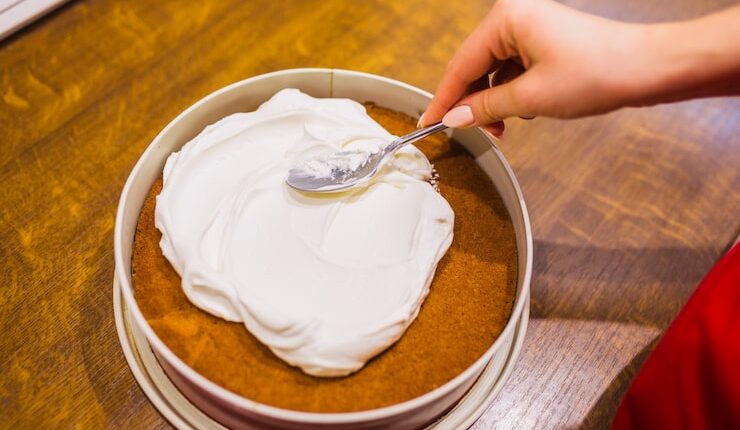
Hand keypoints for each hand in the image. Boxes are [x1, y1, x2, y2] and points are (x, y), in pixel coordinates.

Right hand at [419, 0, 739, 136]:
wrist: (648, 68)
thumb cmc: (597, 72)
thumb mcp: (531, 98)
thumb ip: (485, 108)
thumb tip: (454, 117)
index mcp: (505, 20)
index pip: (460, 65)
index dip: (443, 99)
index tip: (428, 123)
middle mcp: (514, 18)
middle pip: (475, 67)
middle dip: (472, 104)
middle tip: (471, 134)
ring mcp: (530, 30)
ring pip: (494, 73)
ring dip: (493, 103)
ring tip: (502, 130)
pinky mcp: (544, 44)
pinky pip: (513, 72)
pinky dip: (511, 96)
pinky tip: (520, 114)